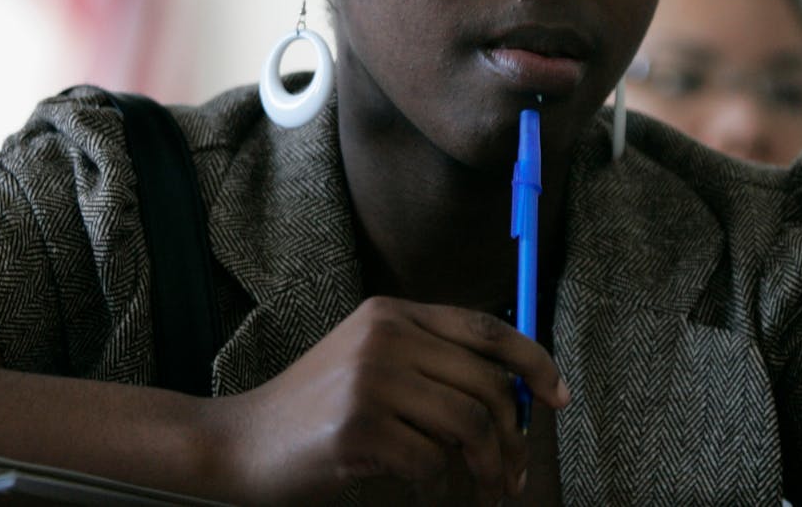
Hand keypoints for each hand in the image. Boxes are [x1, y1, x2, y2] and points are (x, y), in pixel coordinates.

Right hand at [206, 296, 570, 505]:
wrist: (243, 442)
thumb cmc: (318, 410)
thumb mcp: (371, 362)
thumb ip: (432, 365)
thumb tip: (517, 397)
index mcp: (391, 312)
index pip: (485, 328)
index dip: (533, 362)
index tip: (558, 398)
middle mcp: (383, 335)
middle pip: (486, 384)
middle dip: (514, 436)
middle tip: (514, 474)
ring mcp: (369, 379)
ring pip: (469, 424)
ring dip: (488, 466)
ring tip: (487, 489)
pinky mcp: (358, 426)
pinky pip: (430, 461)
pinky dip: (433, 482)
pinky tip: (414, 482)